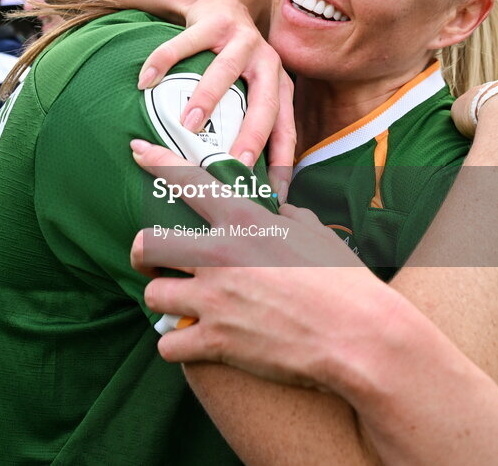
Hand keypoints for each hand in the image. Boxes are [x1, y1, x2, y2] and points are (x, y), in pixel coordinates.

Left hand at [130, 139, 366, 385]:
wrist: (360, 335)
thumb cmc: (343, 281)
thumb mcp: (314, 232)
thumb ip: (284, 215)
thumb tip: (275, 209)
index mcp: (243, 222)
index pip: (187, 180)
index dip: (156, 162)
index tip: (137, 152)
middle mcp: (220, 255)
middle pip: (145, 244)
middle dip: (142, 255)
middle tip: (157, 264)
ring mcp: (214, 299)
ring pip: (152, 296)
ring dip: (164, 302)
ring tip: (181, 306)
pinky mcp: (216, 341)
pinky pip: (168, 344)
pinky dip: (177, 345)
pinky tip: (192, 342)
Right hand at [136, 0, 294, 199]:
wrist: (219, 5)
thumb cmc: (233, 63)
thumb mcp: (250, 90)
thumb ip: (248, 123)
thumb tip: (240, 180)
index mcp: (279, 86)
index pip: (286, 128)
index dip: (282, 160)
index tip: (273, 193)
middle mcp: (268, 63)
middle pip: (265, 101)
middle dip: (252, 134)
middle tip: (235, 163)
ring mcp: (243, 39)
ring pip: (225, 70)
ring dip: (207, 97)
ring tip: (187, 123)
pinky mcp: (215, 20)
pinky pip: (184, 44)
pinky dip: (162, 62)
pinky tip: (144, 82)